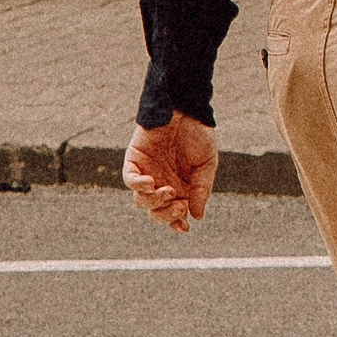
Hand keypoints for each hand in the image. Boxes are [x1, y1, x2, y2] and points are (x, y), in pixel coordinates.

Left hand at [124, 115, 218, 232]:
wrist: (185, 109)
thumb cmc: (197, 135)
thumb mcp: (206, 165)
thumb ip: (201, 190)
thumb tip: (197, 217)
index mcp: (180, 187)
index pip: (173, 213)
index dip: (176, 223)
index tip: (185, 227)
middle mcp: (161, 183)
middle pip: (155, 211)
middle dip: (166, 214)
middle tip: (179, 205)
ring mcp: (147, 173)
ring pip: (141, 200)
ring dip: (154, 201)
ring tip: (168, 190)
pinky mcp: (134, 160)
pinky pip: (130, 180)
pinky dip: (138, 185)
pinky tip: (151, 183)